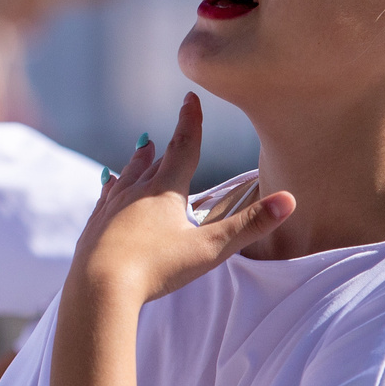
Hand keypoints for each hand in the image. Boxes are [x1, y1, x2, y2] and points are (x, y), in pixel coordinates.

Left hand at [72, 93, 290, 309]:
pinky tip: (107, 187)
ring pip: (127, 177)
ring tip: (142, 149)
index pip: (183, 148)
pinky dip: (112, 187)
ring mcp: (109, 209)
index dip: (191, 122)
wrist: (98, 288)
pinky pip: (105, 199)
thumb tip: (291, 200)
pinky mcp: (93, 227)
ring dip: (138, 161)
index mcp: (164, 192)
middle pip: (154, 163)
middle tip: (171, 126)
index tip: (191, 97)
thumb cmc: (156, 268)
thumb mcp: (210, 248)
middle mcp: (134, 193)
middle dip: (166, 145)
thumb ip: (249, 225)